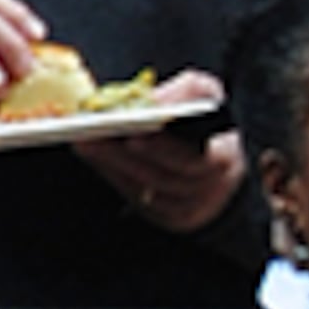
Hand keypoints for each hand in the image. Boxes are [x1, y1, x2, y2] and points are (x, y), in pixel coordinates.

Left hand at [73, 79, 242, 234]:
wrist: (211, 148)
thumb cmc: (203, 114)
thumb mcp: (204, 92)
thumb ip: (184, 91)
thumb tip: (153, 102)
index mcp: (225, 157)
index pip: (199, 160)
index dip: (166, 150)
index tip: (134, 137)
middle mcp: (212, 187)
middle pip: (165, 178)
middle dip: (125, 157)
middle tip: (91, 137)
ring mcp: (192, 205)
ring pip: (147, 190)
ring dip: (112, 165)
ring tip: (83, 141)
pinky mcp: (171, 216)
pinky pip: (139, 200)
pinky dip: (113, 176)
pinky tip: (93, 155)